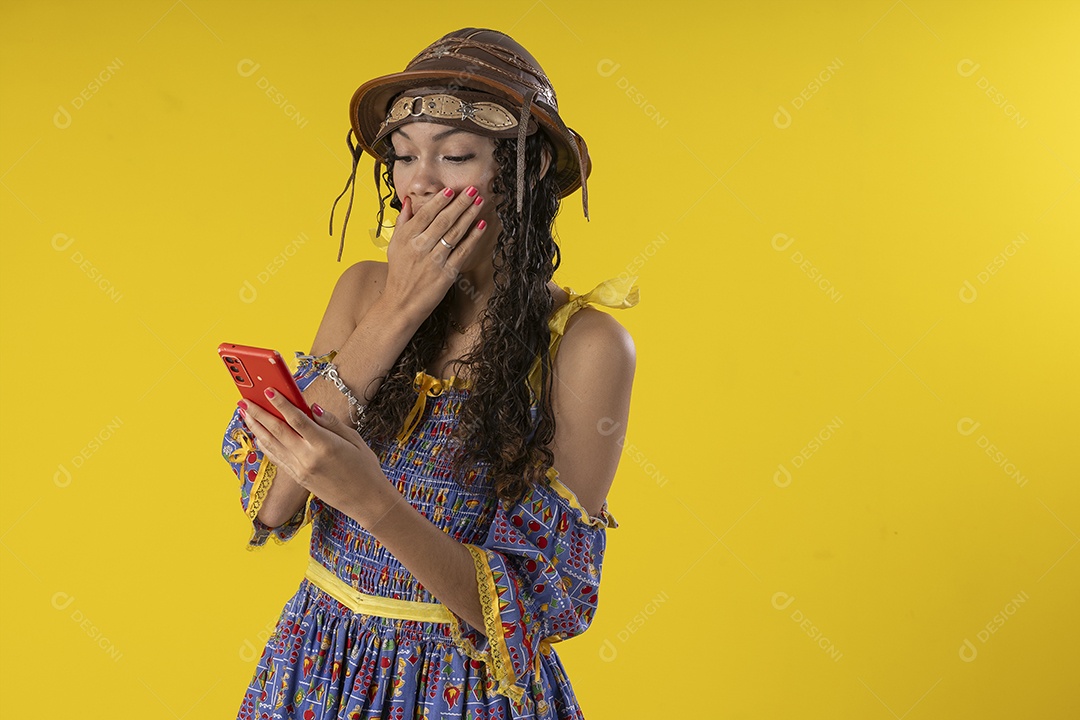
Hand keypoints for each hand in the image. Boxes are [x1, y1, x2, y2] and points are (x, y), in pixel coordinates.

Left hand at [237, 389, 397, 527]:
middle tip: (245, 401)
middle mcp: (308, 458)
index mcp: (325, 445)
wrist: (366, 500)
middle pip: (277, 431)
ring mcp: (301, 470)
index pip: (296, 419)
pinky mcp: (298, 478)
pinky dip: (265, 445)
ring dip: (256, 428)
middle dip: (259, 414)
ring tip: (246, 415)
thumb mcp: (355, 439)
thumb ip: (331, 422)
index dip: (280, 403)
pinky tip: (258, 436)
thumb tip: (312, 408)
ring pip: (272, 445)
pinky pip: (276, 458)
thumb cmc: (365, 468)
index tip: (267, 390)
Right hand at [383, 187, 488, 321]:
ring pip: (454, 234)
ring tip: (479, 201)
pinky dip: (473, 237)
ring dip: (469, 215)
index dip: (439, 202)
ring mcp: (434, 262)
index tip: (451, 190)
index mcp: (406, 238)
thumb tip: (409, 201)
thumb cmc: (399, 273)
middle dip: (459, 203)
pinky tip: (481, 225)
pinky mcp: (446, 274)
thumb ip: (402, 222)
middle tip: (472, 189)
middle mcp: (419, 248)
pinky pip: (462, 252)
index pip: (425, 215)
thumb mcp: (394, 246)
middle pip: (443, 221)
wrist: (401, 304)